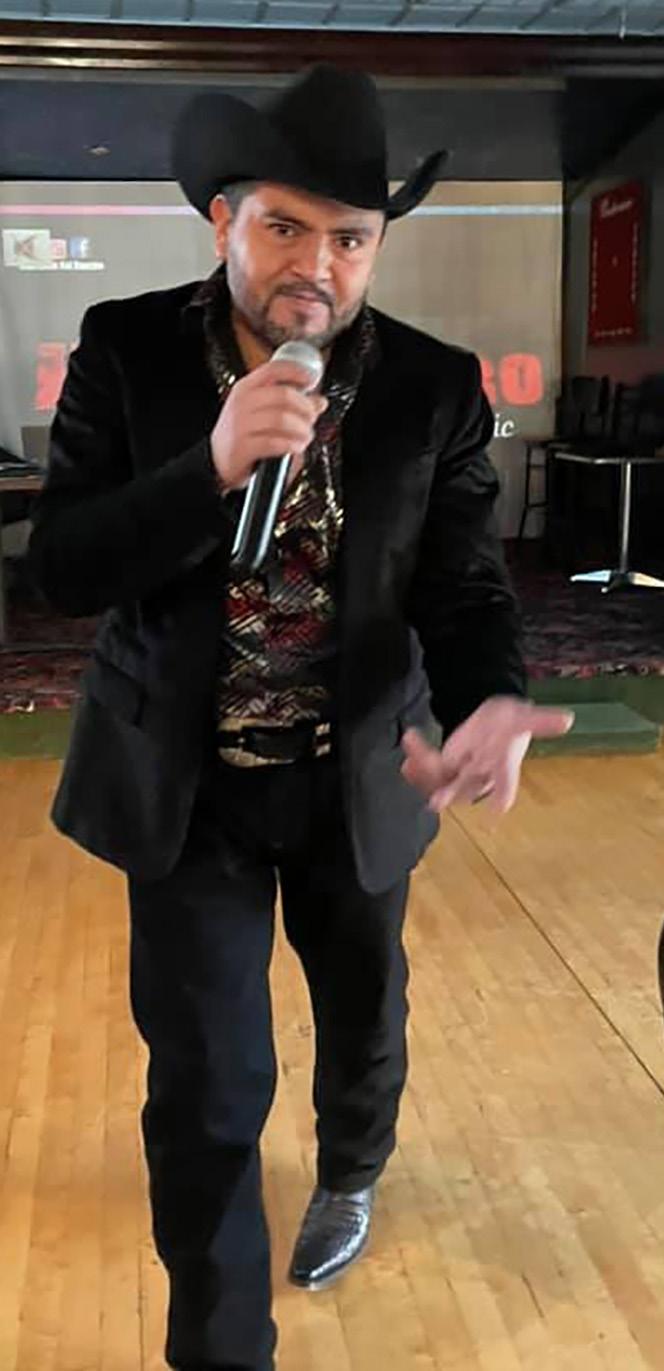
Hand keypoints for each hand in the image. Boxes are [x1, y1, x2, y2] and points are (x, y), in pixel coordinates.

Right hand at [211, 359, 327, 491]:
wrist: (216, 462)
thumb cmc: (241, 434)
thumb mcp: (260, 412)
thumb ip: (289, 404)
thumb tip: (319, 401)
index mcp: (245, 388)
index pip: (273, 370)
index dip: (296, 372)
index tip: (311, 380)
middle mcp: (241, 404)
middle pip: (283, 395)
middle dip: (305, 407)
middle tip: (312, 416)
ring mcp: (240, 425)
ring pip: (282, 419)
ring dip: (302, 429)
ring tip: (305, 436)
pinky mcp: (243, 447)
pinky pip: (275, 443)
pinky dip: (291, 445)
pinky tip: (296, 447)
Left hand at [401, 696, 573, 814]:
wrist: (495, 719)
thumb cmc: (512, 722)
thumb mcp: (525, 717)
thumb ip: (542, 721)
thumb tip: (569, 719)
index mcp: (504, 767)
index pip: (505, 786)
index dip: (502, 800)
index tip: (496, 815)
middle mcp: (481, 775)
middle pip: (465, 789)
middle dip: (450, 795)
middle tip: (436, 803)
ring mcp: (462, 772)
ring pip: (442, 781)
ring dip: (425, 775)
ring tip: (412, 760)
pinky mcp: (447, 765)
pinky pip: (430, 772)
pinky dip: (417, 765)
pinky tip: (407, 752)